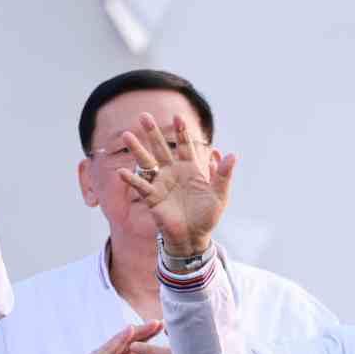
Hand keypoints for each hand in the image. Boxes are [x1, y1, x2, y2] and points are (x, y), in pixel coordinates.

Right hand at [118, 113, 235, 257]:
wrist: (194, 237)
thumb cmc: (207, 216)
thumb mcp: (219, 196)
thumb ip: (223, 176)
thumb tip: (232, 155)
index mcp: (190, 170)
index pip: (185, 146)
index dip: (181, 132)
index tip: (177, 116)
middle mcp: (173, 173)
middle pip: (161, 148)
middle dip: (153, 133)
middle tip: (144, 116)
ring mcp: (161, 184)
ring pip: (147, 162)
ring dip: (137, 149)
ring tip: (126, 135)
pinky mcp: (153, 198)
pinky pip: (141, 186)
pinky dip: (132, 179)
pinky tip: (122, 172)